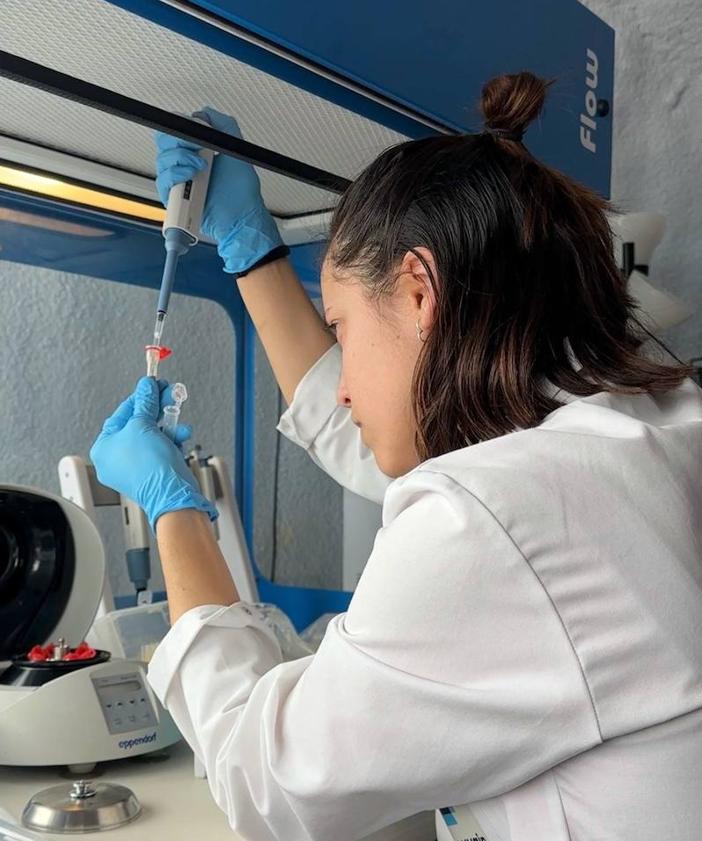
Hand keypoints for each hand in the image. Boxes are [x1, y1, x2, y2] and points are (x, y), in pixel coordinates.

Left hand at [90, 378, 217, 529]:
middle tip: (169, 396)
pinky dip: (172, 441)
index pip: (122, 413)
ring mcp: (134, 466)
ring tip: (178, 423)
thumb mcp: (143, 425)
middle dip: (158, 410)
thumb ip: (145, 402)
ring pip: (153, 435)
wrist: (173, 495)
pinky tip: (180, 437)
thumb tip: (146, 386)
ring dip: (169, 426)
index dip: (140, 397)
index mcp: (103, 449)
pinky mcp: (152, 471)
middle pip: (138, 423)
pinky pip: (161, 448)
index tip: (153, 386)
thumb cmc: (150, 469)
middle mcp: (116, 459)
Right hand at [154, 106, 283, 273]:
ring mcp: (179, 181)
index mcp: (196, 152)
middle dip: (180, 141)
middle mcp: (185, 165)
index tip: (194, 131)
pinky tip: (191, 176)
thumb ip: (224, 125)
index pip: (174, 131)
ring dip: (182, 158)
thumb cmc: (242, 192)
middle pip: (163, 142)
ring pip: (162, 159)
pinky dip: (176, 174)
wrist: (241, 218)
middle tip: (199, 149)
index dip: (180, 127)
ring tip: (202, 167)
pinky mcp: (174, 198)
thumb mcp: (237, 150)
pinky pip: (163, 180)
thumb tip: (204, 112)